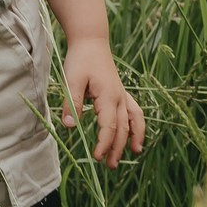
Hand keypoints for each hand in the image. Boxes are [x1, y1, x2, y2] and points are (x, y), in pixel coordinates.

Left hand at [62, 38, 143, 167]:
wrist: (91, 41)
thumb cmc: (81, 59)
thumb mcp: (72, 80)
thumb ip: (72, 103)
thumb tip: (69, 127)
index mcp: (108, 96)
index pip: (109, 127)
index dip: (103, 144)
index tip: (96, 157)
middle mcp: (119, 98)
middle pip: (122, 129)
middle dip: (117, 148)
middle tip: (109, 166)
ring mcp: (122, 95)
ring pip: (134, 120)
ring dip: (133, 137)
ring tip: (134, 153)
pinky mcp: (121, 92)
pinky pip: (134, 111)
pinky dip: (137, 124)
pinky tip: (135, 134)